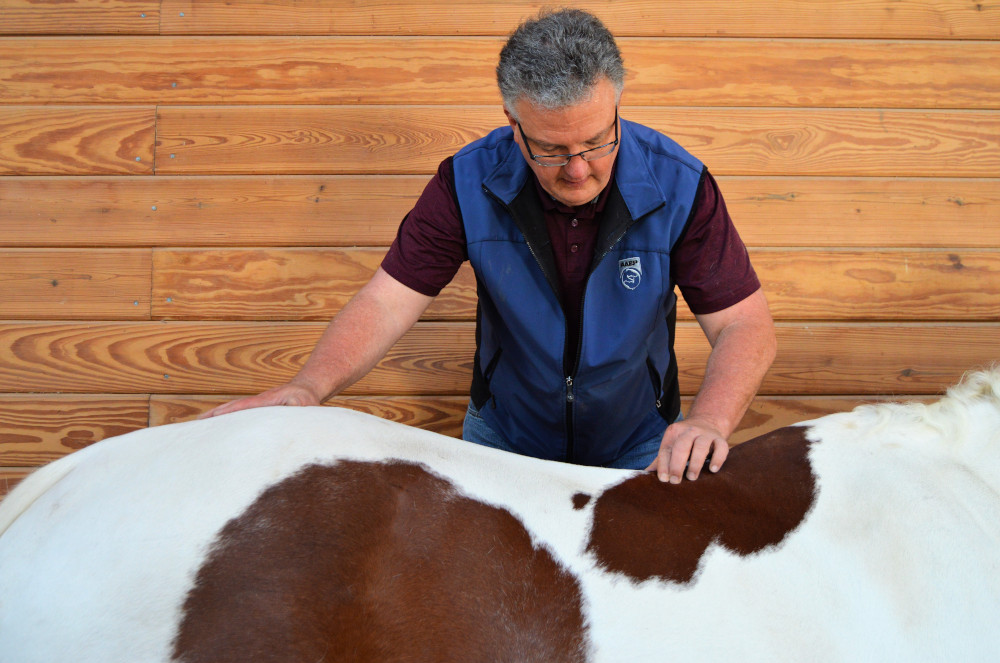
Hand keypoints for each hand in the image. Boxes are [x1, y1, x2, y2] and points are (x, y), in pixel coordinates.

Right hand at [198, 382, 321, 418]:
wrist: (305, 389)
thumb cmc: (307, 400)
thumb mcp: (306, 405)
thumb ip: (300, 412)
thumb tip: (294, 421)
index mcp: (265, 401)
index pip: (242, 407)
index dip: (226, 413)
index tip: (211, 419)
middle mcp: (255, 402)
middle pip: (229, 408)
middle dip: (212, 417)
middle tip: (193, 428)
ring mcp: (253, 406)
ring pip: (230, 411)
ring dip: (214, 418)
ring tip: (196, 429)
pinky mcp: (254, 411)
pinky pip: (236, 415)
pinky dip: (222, 419)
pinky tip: (214, 428)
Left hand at [645, 417, 729, 483]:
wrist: (707, 421)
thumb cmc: (685, 440)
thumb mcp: (672, 445)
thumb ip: (661, 460)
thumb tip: (645, 475)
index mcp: (673, 432)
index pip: (667, 449)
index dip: (664, 465)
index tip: (663, 479)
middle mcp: (689, 431)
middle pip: (681, 446)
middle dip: (677, 464)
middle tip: (675, 481)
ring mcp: (706, 434)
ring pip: (700, 446)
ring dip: (695, 462)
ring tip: (692, 477)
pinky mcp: (720, 439)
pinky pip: (721, 447)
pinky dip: (717, 458)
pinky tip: (713, 470)